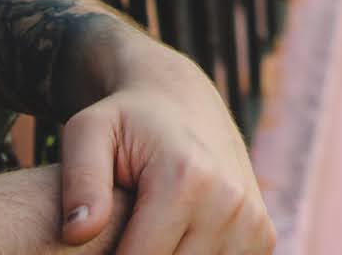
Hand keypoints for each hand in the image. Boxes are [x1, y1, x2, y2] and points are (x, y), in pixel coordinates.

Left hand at [57, 43, 272, 252]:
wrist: (182, 101)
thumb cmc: (126, 121)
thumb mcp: (88, 133)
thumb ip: (79, 182)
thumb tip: (77, 233)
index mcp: (188, 178)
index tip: (93, 244)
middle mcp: (230, 201)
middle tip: (122, 233)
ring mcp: (253, 220)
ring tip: (148, 231)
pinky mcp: (264, 234)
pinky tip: (177, 237)